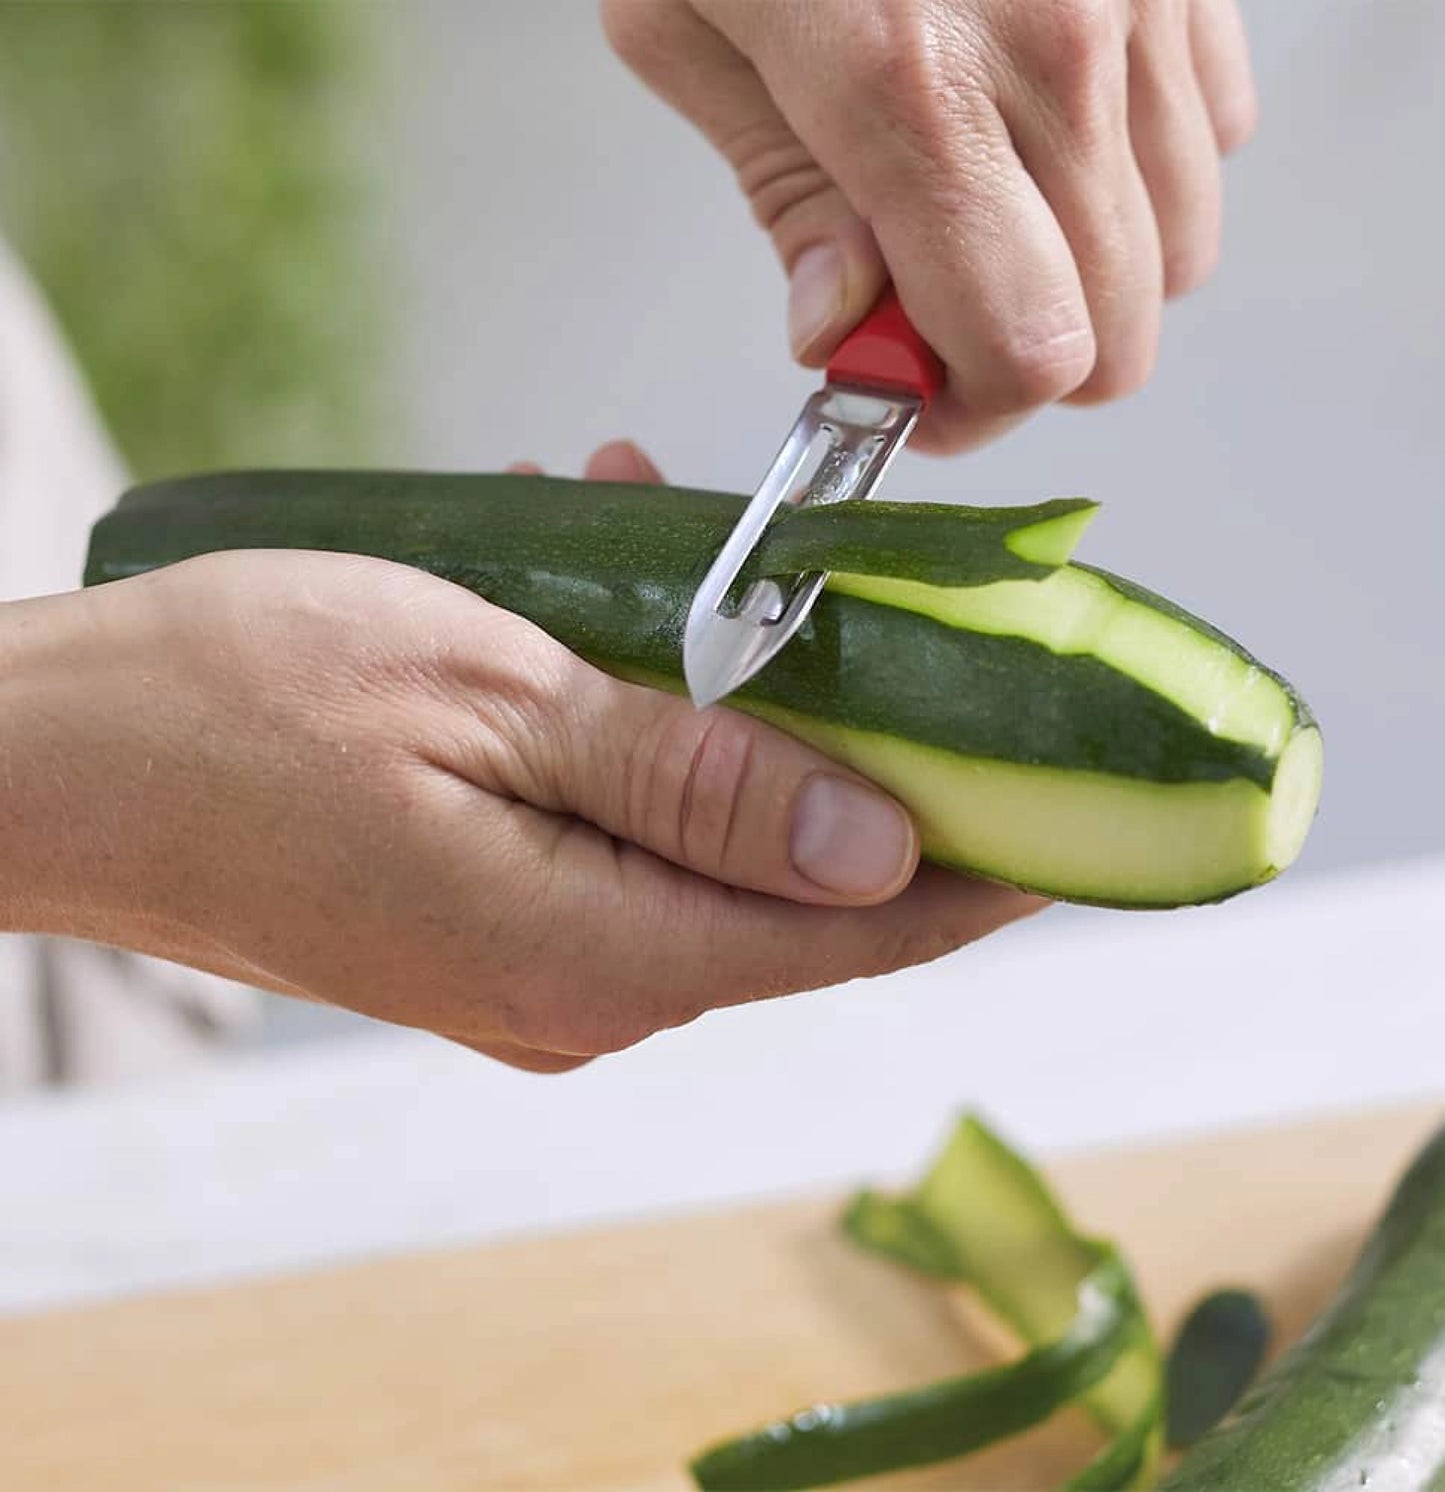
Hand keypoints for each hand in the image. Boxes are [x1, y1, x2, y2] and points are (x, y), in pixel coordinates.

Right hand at [0, 443, 1040, 1071]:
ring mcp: (532, 974)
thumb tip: (874, 846)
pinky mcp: (491, 934)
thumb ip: (692, 779)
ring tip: (688, 563)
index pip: (855, 933)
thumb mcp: (489, 694)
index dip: (980, 870)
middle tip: (872, 621)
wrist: (59, 761)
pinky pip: (622, 845)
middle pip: (796, 894)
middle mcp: (579, 994)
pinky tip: (606, 631)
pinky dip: (646, 745)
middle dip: (850, 755)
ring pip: (707, 854)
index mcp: (592, 951)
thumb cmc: (240, 703)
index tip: (1074, 805)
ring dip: (730, 724)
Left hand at [604, 0, 1255, 451]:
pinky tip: (1047, 137)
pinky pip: (1213, 140)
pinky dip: (1137, 177)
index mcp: (911, 88)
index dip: (968, 409)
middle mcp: (1062, 51)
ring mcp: (1143, 1)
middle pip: (1122, 331)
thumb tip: (844, 333)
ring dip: (1082, 276)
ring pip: (1179, 251)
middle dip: (1022, 363)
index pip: (1026, 348)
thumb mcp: (688, 28)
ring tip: (987, 220)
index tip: (906, 398)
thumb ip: (783, 200)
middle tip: (935, 324)